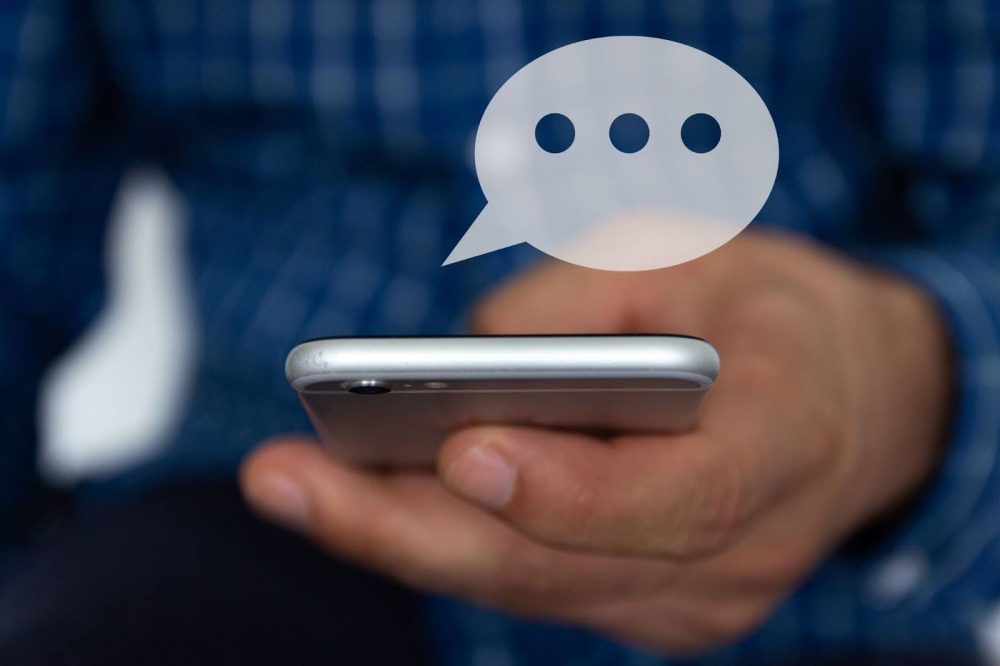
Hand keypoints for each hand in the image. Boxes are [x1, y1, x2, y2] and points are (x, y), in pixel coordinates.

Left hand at [240, 232, 951, 654]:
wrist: (858, 399)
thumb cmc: (773, 313)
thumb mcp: (695, 256)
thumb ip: (579, 305)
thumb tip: (461, 366)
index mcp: (787, 441)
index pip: (679, 500)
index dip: (566, 489)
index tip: (456, 450)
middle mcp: (745, 552)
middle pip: (562, 564)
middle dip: (410, 528)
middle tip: (285, 482)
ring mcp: (697, 600)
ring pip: (528, 585)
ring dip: (405, 539)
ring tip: (294, 487)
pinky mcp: (651, 606)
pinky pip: (534, 582)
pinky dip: (450, 541)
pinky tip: (368, 501)